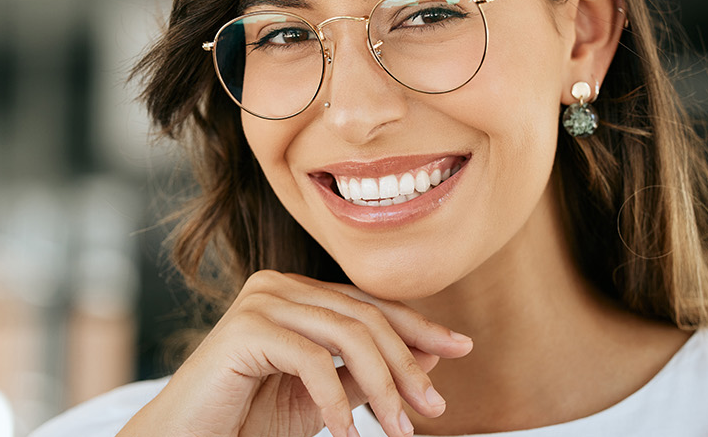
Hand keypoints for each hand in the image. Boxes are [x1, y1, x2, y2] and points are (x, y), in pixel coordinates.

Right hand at [118, 270, 473, 436]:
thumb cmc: (247, 420)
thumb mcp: (324, 397)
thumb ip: (366, 373)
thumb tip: (432, 355)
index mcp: (296, 293)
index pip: (370, 303)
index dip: (419, 326)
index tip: (462, 348)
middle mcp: (278, 285)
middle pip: (366, 317)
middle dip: (407, 365)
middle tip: (433, 410)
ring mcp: (260, 301)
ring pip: (348, 335)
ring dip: (384, 387)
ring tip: (401, 429)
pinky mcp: (245, 328)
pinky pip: (314, 361)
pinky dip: (338, 402)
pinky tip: (349, 435)